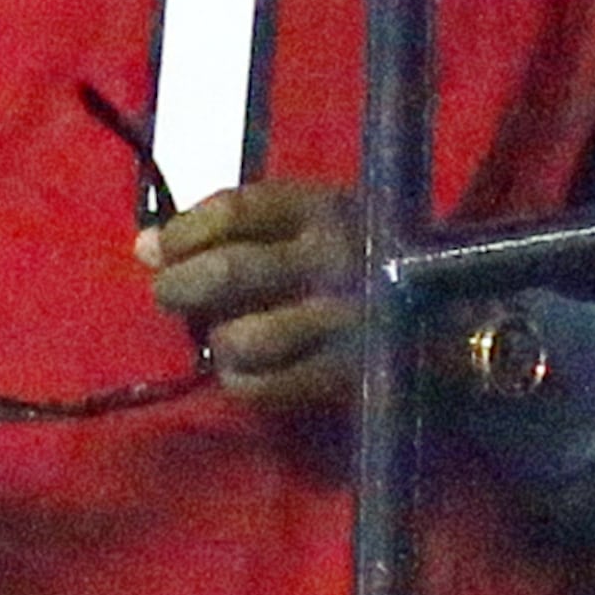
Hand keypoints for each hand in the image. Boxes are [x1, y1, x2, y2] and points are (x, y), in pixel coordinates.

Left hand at [141, 179, 361, 409]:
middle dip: (180, 286)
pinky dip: (239, 382)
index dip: (183, 231)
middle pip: (230, 270)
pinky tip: (243, 373)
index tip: (157, 249)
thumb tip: (143, 248)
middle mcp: (334, 258)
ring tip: (221, 338)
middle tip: (169, 295)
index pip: (236, 209)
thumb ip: (233, 229)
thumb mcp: (311, 224)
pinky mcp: (349, 374)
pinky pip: (267, 386)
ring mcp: (344, 319)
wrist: (451, 318)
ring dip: (217, 340)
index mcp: (324, 208)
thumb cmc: (362, 259)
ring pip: (244, 337)